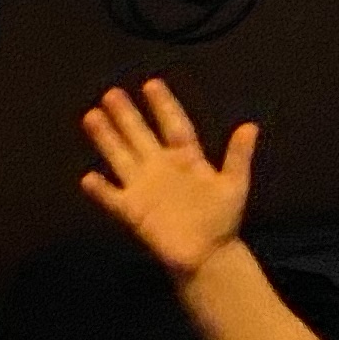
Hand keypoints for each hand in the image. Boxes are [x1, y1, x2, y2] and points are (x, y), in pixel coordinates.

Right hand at [78, 78, 254, 283]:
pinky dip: (100, 190)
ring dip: (107, 139)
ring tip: (91, 116)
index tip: (151, 83)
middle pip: (140, 135)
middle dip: (126, 115)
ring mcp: (144, 188)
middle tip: (111, 93)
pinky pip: (113, 198)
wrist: (209, 256)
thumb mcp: (234, 185)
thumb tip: (250, 126)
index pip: (173, 125)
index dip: (164, 105)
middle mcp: (161, 167)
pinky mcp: (133, 211)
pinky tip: (88, 178)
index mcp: (186, 158)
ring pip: (121, 157)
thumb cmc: (222, 219)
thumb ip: (238, 156)